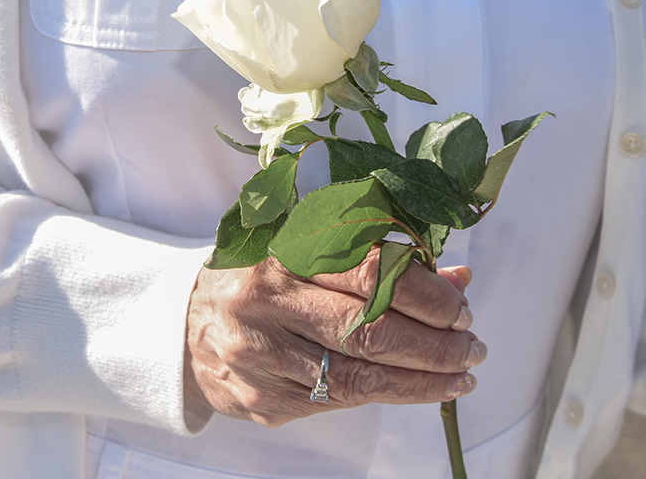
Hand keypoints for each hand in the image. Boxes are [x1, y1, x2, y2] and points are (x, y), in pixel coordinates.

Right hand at [184, 247, 484, 426]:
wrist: (186, 327)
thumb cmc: (256, 280)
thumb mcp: (306, 254)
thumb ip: (378, 263)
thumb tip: (456, 277)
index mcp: (280, 256)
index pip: (369, 273)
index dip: (425, 294)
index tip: (459, 306)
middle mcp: (267, 306)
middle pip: (369, 331)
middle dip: (435, 345)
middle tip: (471, 346)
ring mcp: (262, 359)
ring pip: (358, 377)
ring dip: (422, 380)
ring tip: (460, 374)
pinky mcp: (264, 401)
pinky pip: (338, 403)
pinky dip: (387, 396)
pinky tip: (419, 389)